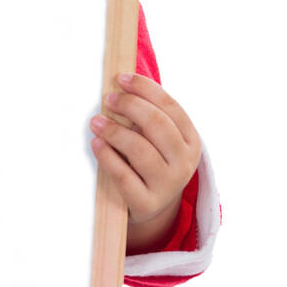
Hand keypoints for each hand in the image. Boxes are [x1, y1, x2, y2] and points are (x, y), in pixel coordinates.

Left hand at [89, 72, 200, 228]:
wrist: (153, 207)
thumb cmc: (151, 163)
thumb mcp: (158, 141)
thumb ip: (147, 117)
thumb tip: (120, 86)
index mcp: (191, 140)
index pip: (170, 107)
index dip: (145, 89)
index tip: (122, 79)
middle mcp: (184, 163)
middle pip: (157, 124)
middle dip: (130, 106)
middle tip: (108, 99)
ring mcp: (167, 184)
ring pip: (140, 149)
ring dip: (114, 131)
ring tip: (96, 121)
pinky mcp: (147, 203)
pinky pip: (124, 176)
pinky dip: (107, 156)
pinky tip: (96, 143)